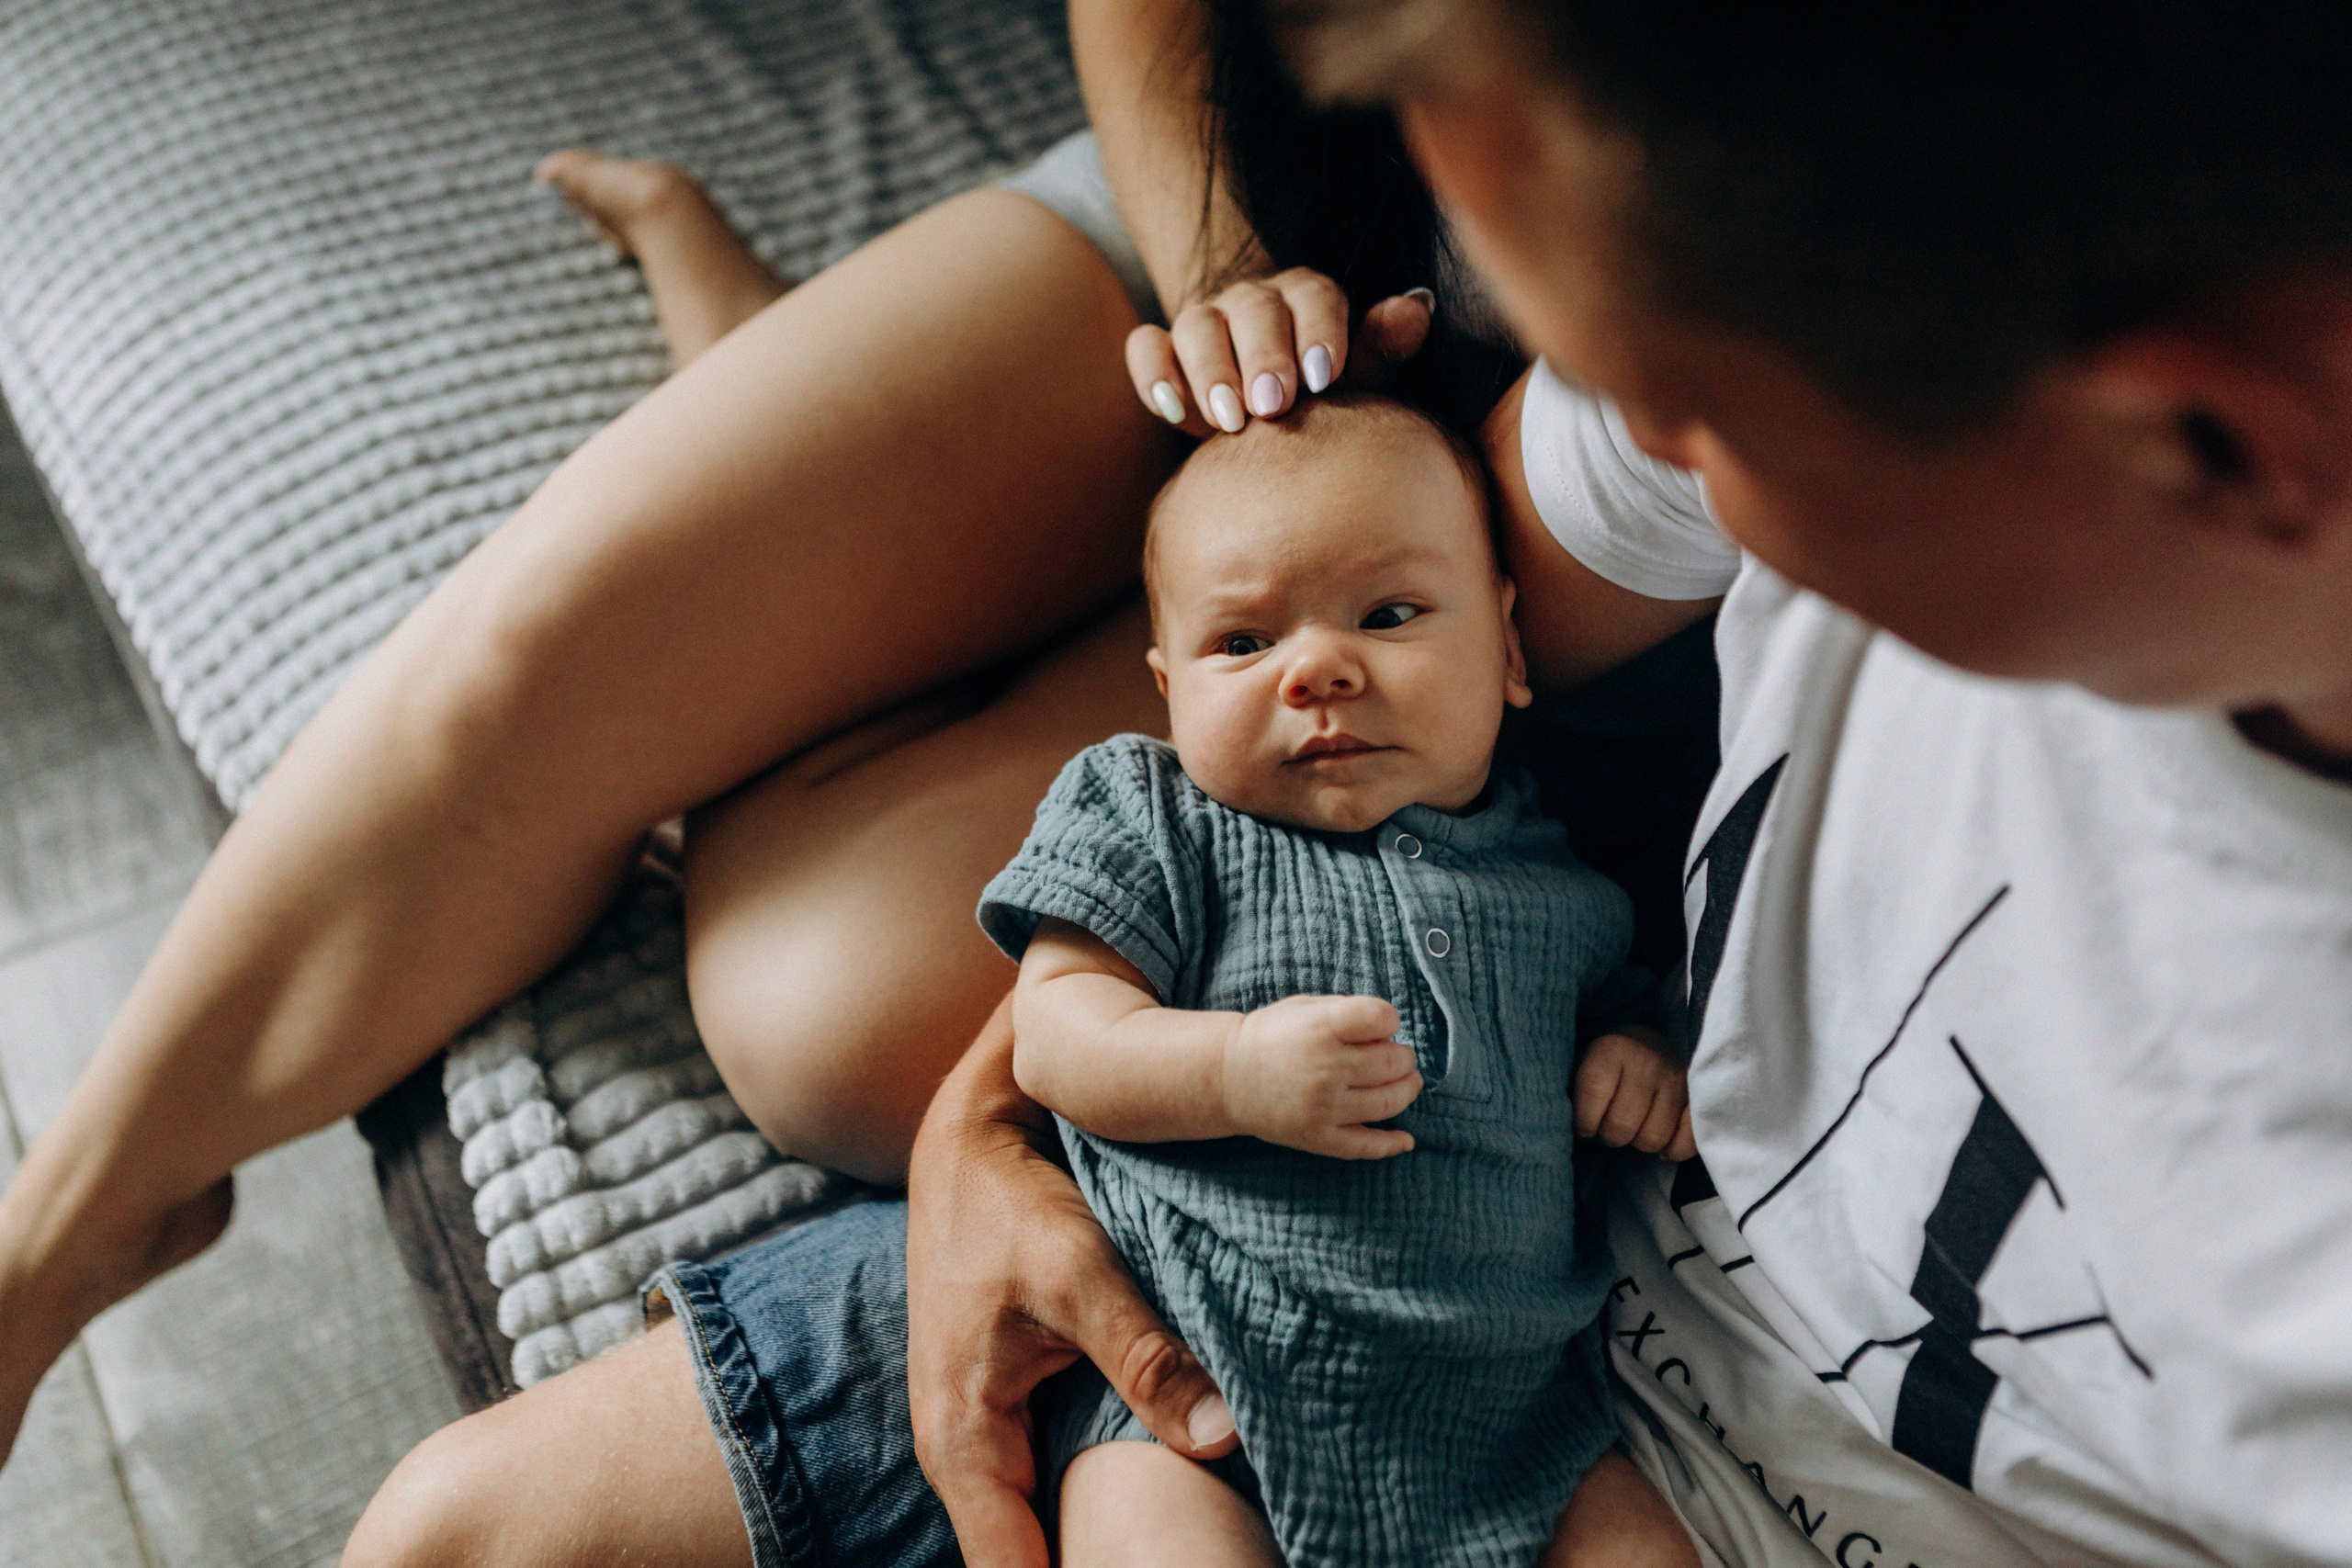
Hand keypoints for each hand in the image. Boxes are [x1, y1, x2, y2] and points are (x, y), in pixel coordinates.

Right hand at [909, 996, 1237, 1567]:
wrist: (969, 1140)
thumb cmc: (1008, 1201)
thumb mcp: (1079, 1271)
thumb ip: (1144, 1357)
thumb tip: (1223, 1438)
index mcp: (964, 1446)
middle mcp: (969, 1458)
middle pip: (1035, 1559)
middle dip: (1106, 1560)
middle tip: (1201, 1557)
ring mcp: (992, 1440)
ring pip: (1051, 1524)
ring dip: (1109, 1534)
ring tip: (1197, 1545)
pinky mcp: (1019, 1413)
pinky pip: (1059, 1482)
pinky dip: (1108, 1492)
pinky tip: (1173, 1498)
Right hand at [1125, 268, 1434, 435]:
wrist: (1273, 422)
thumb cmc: (1327, 398)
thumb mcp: (1362, 378)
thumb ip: (1383, 345)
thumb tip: (1419, 303)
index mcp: (1308, 296)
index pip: (1314, 296)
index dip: (1319, 331)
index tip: (1324, 376)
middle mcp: (1255, 300)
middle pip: (1253, 309)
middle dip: (1263, 356)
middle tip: (1273, 405)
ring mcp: (1206, 321)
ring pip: (1198, 325)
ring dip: (1211, 371)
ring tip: (1231, 421)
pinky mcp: (1164, 351)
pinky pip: (1147, 348)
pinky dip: (1153, 374)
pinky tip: (1171, 410)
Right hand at [1220, 994, 1421, 1158]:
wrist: (1227, 1076)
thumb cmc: (1272, 1035)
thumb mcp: (1306, 1007)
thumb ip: (1347, 1012)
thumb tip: (1392, 1032)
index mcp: (1321, 1027)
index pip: (1382, 1018)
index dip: (1391, 1019)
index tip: (1385, 1024)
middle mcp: (1325, 1067)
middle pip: (1393, 1060)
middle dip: (1404, 1056)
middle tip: (1399, 1055)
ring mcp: (1324, 1106)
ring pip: (1389, 1101)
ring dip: (1407, 1089)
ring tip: (1407, 1082)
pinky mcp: (1319, 1137)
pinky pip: (1365, 1145)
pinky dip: (1392, 1144)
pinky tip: (1406, 1139)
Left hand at [1574, 1028, 1697, 1160]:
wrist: (1647, 1043)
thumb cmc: (1608, 1065)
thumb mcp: (1584, 1067)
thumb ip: (1577, 1097)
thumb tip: (1579, 1135)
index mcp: (1612, 1050)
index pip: (1593, 1097)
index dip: (1585, 1122)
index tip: (1585, 1124)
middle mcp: (1646, 1062)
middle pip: (1622, 1125)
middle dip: (1611, 1135)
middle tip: (1611, 1126)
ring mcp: (1675, 1079)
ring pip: (1653, 1138)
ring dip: (1639, 1142)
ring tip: (1635, 1128)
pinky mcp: (1697, 1096)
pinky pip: (1688, 1139)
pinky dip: (1673, 1150)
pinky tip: (1662, 1146)